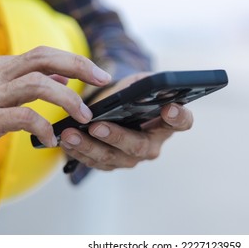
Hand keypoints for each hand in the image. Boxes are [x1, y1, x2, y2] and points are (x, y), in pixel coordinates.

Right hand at [0, 46, 110, 167]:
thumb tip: (64, 75)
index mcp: (5, 67)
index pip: (46, 54)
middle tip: (102, 81)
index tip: (100, 74)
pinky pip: (22, 117)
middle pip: (44, 59)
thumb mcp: (4, 91)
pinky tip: (51, 138)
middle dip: (79, 66)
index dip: (76, 61)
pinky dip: (43, 126)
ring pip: (37, 84)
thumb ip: (32, 81)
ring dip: (67, 99)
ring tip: (84, 116)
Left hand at [59, 73, 193, 170]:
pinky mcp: (111, 164)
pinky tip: (65, 141)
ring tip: (71, 134)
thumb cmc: (129, 95)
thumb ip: (144, 83)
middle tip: (98, 126)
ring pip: (112, 158)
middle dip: (116, 136)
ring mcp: (131, 158)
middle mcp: (152, 145)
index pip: (182, 122)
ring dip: (89, 147)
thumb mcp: (137, 84)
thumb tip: (145, 84)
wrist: (113, 111)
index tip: (170, 108)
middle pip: (139, 146)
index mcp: (166, 123)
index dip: (179, 117)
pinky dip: (78, 152)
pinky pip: (95, 162)